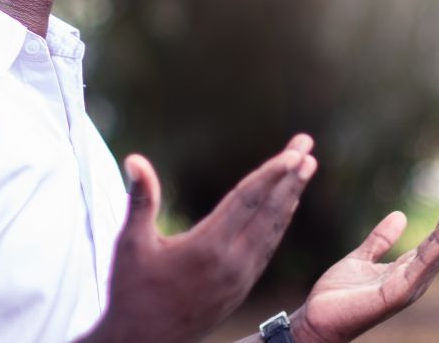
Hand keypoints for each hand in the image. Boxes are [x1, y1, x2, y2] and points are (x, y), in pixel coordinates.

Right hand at [81, 134, 318, 342]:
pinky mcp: (240, 288)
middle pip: (269, 210)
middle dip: (291, 176)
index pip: (247, 200)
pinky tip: (286, 207)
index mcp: (208, 248)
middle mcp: (232, 263)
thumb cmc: (132, 292)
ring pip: (272, 230)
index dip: (272, 173)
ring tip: (306, 169)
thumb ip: (141, 199)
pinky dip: (278, 223)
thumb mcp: (130, 244)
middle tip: (308, 146)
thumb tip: (135, 158)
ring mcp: (240, 278)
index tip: (294, 152)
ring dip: (290, 197)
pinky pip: (267, 248)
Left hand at [289, 179, 438, 342]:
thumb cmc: (338, 296)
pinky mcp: (399, 292)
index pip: (436, 235)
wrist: (317, 322)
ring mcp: (410, 285)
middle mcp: (415, 277)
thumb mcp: (360, 258)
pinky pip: (424, 264)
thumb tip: (401, 215)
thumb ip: (380, 240)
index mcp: (408, 268)